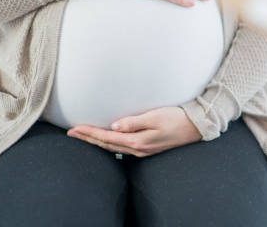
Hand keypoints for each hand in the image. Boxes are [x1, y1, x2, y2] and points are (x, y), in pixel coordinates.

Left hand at [67, 107, 201, 156]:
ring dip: (96, 141)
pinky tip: (106, 139)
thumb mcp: (155, 116)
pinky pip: (122, 147)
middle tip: (71, 133)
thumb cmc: (177, 118)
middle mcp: (138, 148)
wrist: (196, 127)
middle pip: (106, 145)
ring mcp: (143, 149)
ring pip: (113, 147)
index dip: (89, 133)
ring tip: (83, 136)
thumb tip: (113, 127)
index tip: (74, 129)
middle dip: (88, 138)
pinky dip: (109, 143)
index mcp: (138, 141)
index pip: (107, 138)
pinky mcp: (147, 147)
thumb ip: (133, 122)